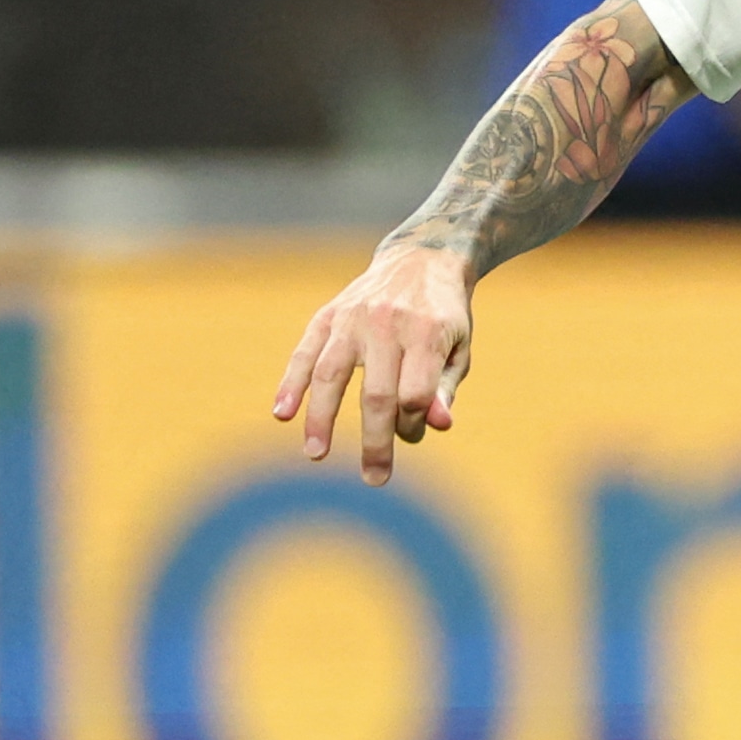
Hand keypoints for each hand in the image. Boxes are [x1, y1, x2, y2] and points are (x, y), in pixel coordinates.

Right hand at [272, 242, 478, 484]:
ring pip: (331, 375)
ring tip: (316, 454)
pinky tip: (282, 414)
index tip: (414, 434)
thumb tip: (438, 426)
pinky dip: (291, 384)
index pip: (414, 394)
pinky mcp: (328, 315)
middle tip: (375, 479)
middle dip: (376, 441)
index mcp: (426, 334)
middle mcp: (386, 324)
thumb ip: (443, 388)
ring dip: (321, 418)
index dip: (413, 423)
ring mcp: (352, 318)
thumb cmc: (445, 317)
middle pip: (376, 394)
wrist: (423, 260)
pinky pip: (304, 353)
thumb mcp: (458, 350)